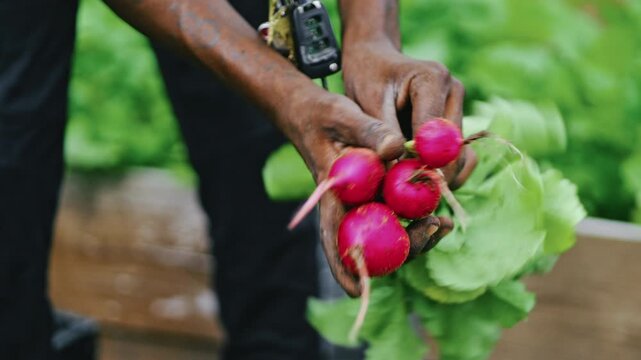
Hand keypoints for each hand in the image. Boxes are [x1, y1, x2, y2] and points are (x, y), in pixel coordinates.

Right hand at [281, 87, 465, 296]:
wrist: (315, 112)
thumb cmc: (322, 116)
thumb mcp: (341, 116)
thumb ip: (367, 131)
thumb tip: (396, 148)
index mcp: (332, 197)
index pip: (332, 236)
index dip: (342, 266)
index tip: (356, 290)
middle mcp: (348, 207)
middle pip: (370, 243)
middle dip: (403, 248)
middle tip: (435, 228)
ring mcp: (363, 202)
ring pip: (388, 232)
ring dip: (416, 234)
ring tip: (445, 223)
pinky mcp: (376, 192)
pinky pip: (397, 213)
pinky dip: (417, 214)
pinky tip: (439, 209)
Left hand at [342, 40, 476, 188]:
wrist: (375, 60)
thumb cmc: (366, 77)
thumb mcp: (367, 102)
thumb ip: (382, 134)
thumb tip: (396, 169)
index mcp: (432, 79)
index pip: (434, 132)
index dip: (421, 164)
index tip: (404, 188)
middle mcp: (453, 91)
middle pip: (452, 147)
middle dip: (431, 175)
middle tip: (409, 200)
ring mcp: (458, 107)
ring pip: (458, 155)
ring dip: (438, 176)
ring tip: (413, 193)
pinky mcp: (456, 121)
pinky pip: (458, 155)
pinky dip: (442, 172)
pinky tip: (421, 182)